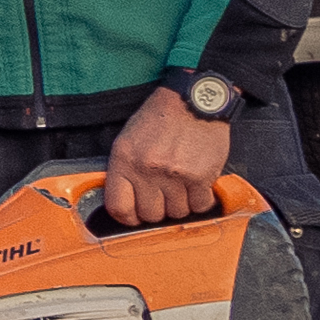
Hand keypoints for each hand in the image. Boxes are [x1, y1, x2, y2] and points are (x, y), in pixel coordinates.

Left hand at [105, 89, 230, 227]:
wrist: (192, 101)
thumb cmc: (159, 119)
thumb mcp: (127, 140)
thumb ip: (123, 170)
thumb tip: (125, 202)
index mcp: (124, 160)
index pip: (118, 207)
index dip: (126, 218)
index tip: (133, 217)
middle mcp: (148, 170)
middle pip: (150, 215)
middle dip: (155, 212)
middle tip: (161, 200)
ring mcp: (175, 175)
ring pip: (176, 213)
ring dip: (179, 206)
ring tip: (180, 190)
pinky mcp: (201, 177)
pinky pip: (200, 206)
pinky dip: (199, 202)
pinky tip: (196, 189)